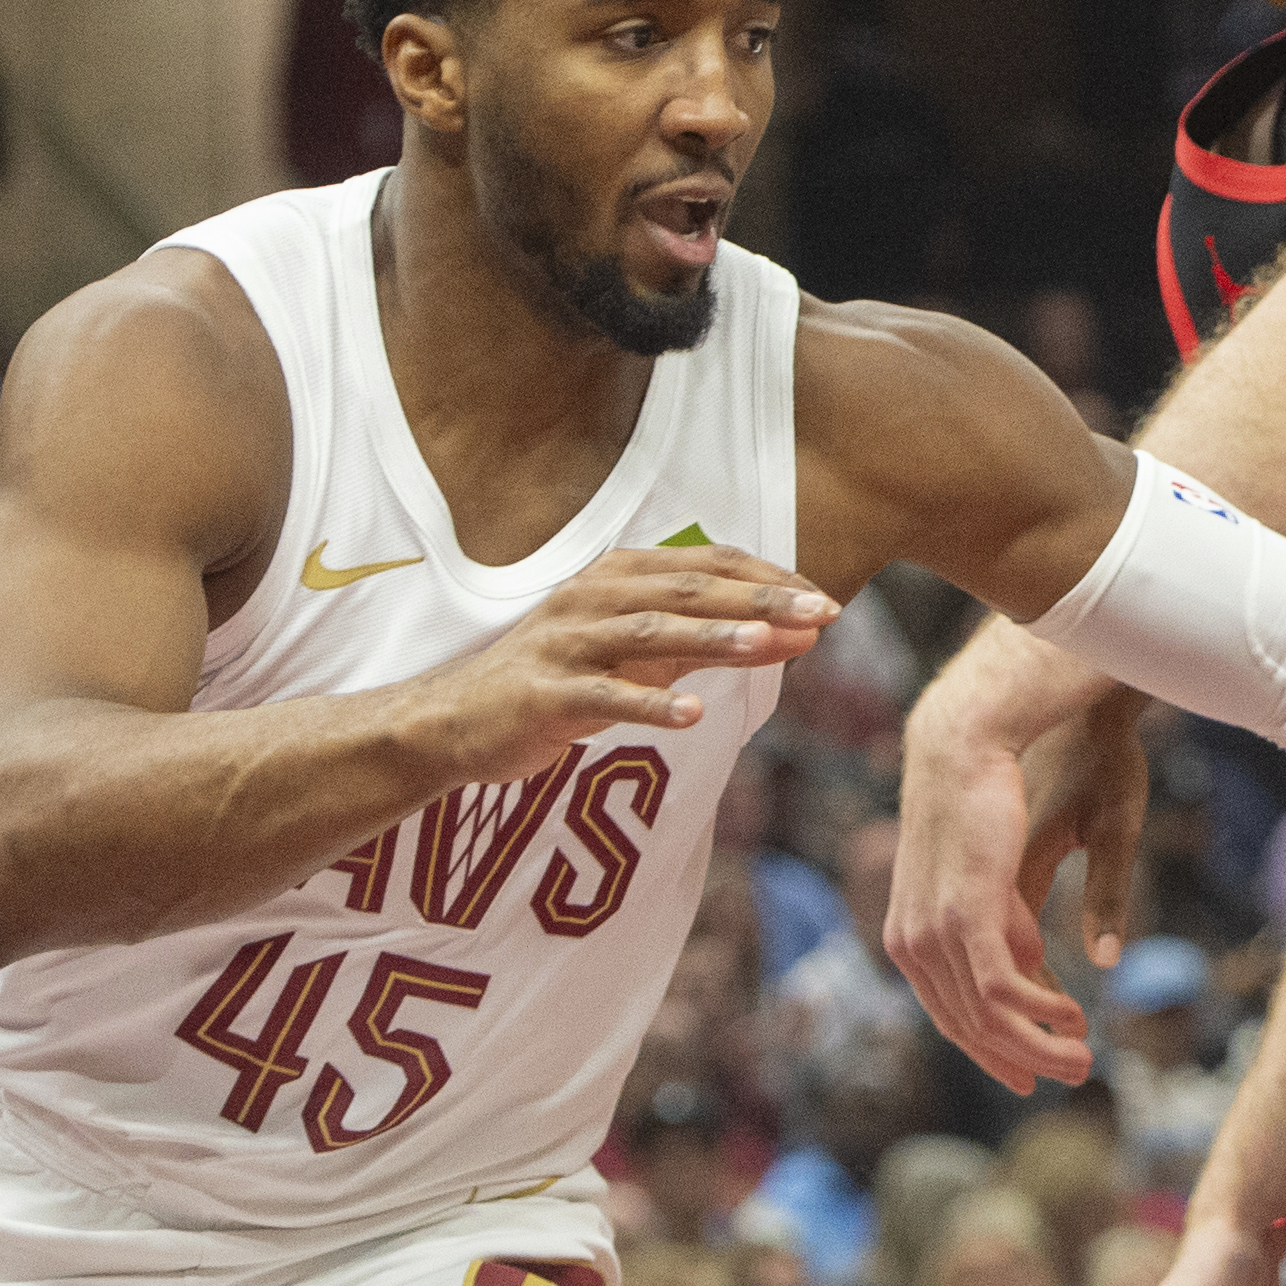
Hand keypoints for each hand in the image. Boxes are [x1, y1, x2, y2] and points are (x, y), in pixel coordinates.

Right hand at [414, 545, 826, 785]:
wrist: (460, 721)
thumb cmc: (565, 680)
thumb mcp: (643, 654)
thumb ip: (712, 641)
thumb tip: (795, 634)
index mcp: (620, 576)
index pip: (708, 564)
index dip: (768, 577)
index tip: (825, 599)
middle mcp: (594, 597)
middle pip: (688, 590)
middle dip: (759, 599)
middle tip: (821, 611)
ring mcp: (567, 643)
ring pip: (649, 632)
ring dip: (711, 637)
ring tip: (765, 643)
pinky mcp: (545, 694)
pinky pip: (603, 696)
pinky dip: (648, 703)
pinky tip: (691, 715)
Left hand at [888, 690, 1148, 1093]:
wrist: (974, 737)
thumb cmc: (997, 793)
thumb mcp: (1012, 873)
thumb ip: (1014, 923)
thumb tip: (1029, 966)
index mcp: (918, 928)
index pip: (952, 1008)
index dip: (994, 1046)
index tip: (1031, 1072)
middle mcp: (915, 938)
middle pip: (965, 1024)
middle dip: (1018, 1058)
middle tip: (1068, 1076)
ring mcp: (934, 929)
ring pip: (983, 1015)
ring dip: (1037, 1045)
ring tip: (1082, 1058)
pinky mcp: (963, 913)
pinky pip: (996, 986)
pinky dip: (1036, 1010)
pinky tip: (1072, 1015)